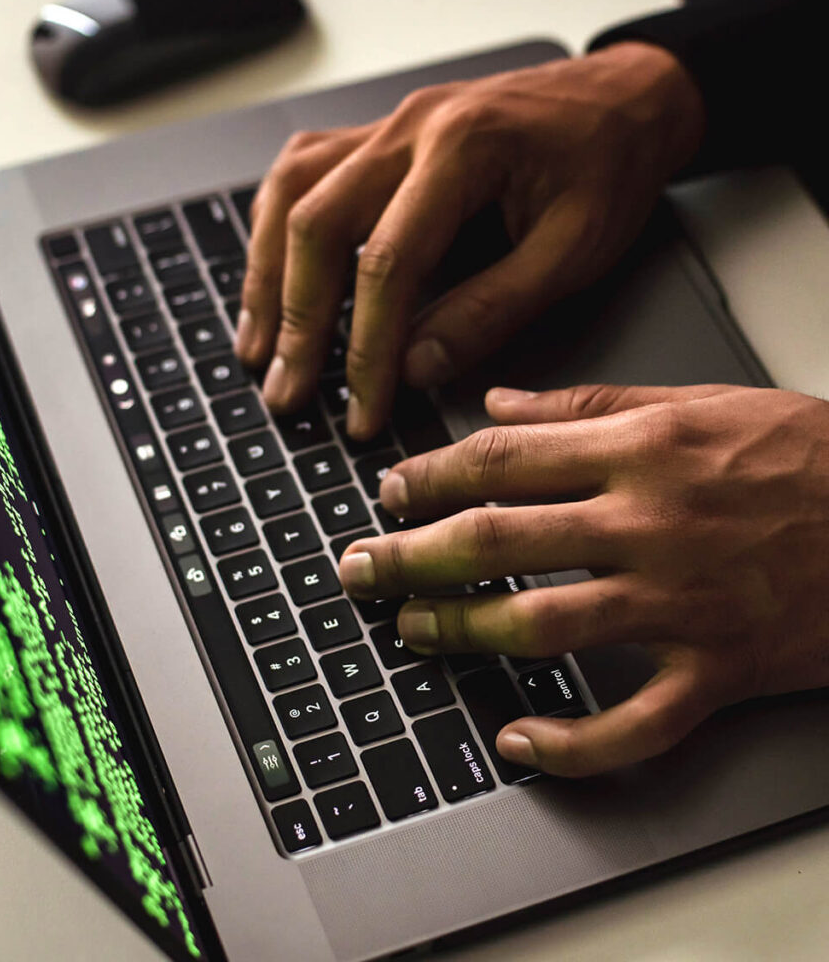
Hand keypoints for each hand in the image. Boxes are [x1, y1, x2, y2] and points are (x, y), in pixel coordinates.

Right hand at [236, 42, 704, 438]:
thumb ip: (491, 310)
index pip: (388, 262)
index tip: (362, 409)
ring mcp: (386, 127)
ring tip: (258, 346)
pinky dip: (275, 229)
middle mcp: (409, 129)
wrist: (623, 98)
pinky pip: (302, 175)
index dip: (367, 348)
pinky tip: (270, 275)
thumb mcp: (572, 250)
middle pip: (315, 224)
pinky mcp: (378, 137)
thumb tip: (416, 368)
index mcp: (463, 148)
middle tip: (286, 391)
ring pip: (291, 195)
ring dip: (266, 275)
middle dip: (296, 321)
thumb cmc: (608, 165)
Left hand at [337, 383, 828, 775]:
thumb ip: (586, 404)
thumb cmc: (807, 455)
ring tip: (411, 631)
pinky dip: (573, 743)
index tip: (390, 493)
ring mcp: (681, 602)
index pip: (501, 460)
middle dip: (412, 555)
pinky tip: (519, 741)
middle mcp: (648, 522)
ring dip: (462, 632)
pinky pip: (636, 723)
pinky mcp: (720, 669)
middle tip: (359, 568)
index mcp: (639, 450)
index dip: (429, 478)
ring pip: (542, 624)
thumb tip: (497, 402)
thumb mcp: (695, 401)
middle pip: (497, 540)